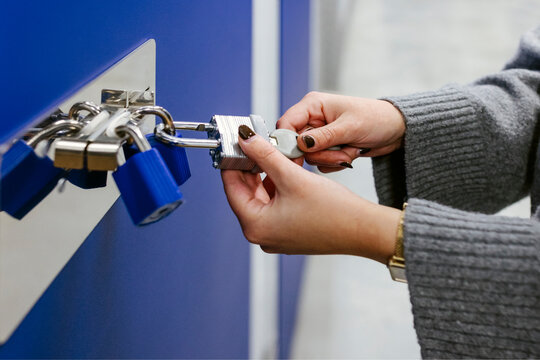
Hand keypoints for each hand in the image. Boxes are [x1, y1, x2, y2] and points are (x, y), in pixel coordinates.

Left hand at [221, 125, 400, 262]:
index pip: (232, 188)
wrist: (364, 230)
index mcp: (255, 226)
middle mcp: (261, 235)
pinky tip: (283, 172)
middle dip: (249, 168)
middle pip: (245, 194)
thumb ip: (266, 155)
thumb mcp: (293, 176)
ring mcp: (275, 236)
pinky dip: (276, 188)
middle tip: (252, 145)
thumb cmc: (333, 212)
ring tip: (269, 154)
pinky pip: (274, 207)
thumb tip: (246, 140)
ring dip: (264, 176)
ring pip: (260, 199)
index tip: (235, 145)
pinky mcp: (288, 234)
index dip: (232, 162)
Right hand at [277, 91, 405, 172]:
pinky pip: (320, 162)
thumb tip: (301, 144)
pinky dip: (335, 162)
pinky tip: (350, 153)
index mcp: (313, 105)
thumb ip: (323, 137)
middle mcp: (312, 119)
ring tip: (350, 151)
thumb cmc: (376, 118)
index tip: (298, 158)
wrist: (395, 130)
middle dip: (319, 153)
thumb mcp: (349, 127)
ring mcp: (319, 134)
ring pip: (310, 156)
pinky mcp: (326, 147)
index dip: (287, 142)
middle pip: (296, 144)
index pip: (286, 124)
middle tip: (339, 154)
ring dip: (331, 158)